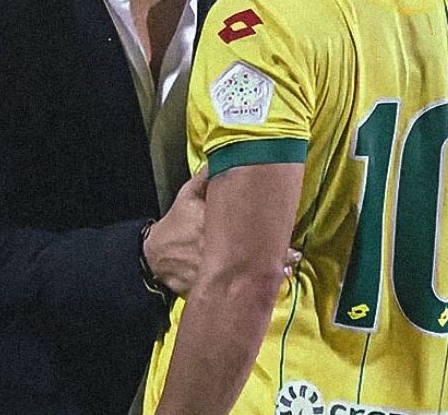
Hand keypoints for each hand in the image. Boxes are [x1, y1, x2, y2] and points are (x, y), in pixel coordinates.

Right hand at [144, 168, 303, 296]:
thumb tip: (226, 155)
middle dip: (272, 257)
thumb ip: (207, 177)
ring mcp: (206, 272)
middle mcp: (208, 250)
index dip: (266, 235)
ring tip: (286, 271)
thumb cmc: (175, 223)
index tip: (284, 235)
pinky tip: (262, 287)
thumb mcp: (187, 196)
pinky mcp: (205, 288)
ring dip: (263, 275)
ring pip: (241, 277)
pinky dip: (246, 291)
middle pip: (246, 256)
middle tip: (294, 256)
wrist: (154, 257)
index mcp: (206, 225)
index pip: (241, 230)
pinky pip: (230, 292)